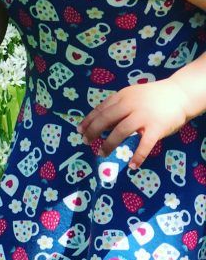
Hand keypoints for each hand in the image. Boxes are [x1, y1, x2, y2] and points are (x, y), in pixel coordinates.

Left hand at [78, 79, 192, 168]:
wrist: (180, 94)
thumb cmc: (153, 98)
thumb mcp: (132, 97)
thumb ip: (118, 108)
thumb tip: (101, 125)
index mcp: (123, 96)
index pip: (100, 109)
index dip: (88, 121)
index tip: (79, 130)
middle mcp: (131, 105)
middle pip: (106, 120)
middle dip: (93, 132)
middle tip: (86, 142)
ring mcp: (144, 116)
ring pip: (120, 132)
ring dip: (109, 145)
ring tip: (101, 153)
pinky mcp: (157, 128)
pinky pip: (145, 144)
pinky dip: (138, 156)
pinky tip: (132, 165)